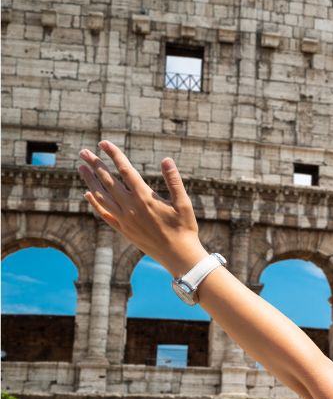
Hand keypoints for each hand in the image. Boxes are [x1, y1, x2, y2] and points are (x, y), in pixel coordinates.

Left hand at [77, 141, 207, 278]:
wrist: (178, 256)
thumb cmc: (184, 228)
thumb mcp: (183, 203)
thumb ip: (174, 181)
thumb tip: (166, 160)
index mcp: (145, 198)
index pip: (125, 170)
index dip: (114, 155)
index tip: (104, 143)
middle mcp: (130, 207)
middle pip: (108, 181)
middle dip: (95, 164)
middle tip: (84, 152)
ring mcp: (124, 219)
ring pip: (101, 196)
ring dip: (90, 181)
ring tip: (81, 168)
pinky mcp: (123, 229)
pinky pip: (104, 213)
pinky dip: (94, 203)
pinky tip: (88, 194)